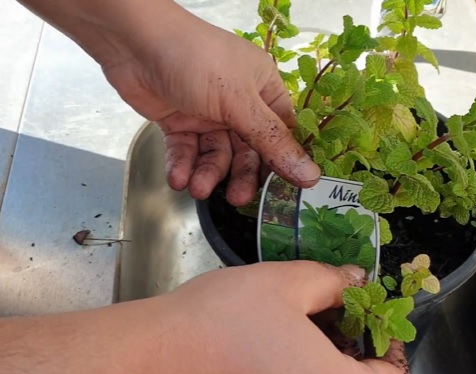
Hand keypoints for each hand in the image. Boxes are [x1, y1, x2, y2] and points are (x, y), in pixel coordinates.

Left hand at [99, 2, 319, 205]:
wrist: (133, 42)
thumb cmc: (197, 60)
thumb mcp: (240, 102)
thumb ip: (273, 142)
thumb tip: (311, 176)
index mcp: (263, 90)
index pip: (281, 134)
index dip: (280, 162)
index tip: (279, 192)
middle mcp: (239, 103)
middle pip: (248, 150)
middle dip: (240, 174)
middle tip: (235, 198)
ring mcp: (208, 114)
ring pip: (216, 154)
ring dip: (207, 174)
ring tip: (197, 187)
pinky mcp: (180, 122)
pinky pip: (187, 151)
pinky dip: (183, 166)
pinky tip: (178, 178)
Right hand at [156, 261, 409, 373]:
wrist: (156, 353)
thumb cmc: (223, 319)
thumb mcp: (288, 283)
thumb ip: (333, 281)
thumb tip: (358, 281)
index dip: (390, 343)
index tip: (374, 316)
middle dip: (361, 350)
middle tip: (345, 314)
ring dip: (335, 360)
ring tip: (318, 321)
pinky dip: (307, 369)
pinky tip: (291, 341)